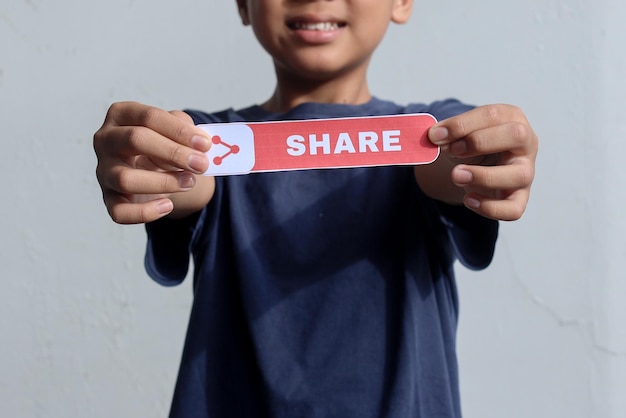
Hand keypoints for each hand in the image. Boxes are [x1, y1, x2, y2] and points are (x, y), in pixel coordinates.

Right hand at [93, 102, 211, 223]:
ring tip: (189, 182)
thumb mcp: (175, 130)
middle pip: (135, 139)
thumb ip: (185, 130)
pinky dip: (145, 212)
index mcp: (121, 115)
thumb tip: (200, 143)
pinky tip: (167, 206)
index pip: (148, 117)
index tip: (205, 144)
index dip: (179, 131)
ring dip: (163, 182)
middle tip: (201, 164)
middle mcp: (106, 140)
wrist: (157, 171)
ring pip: (125, 179)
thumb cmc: (164, 145)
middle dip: (173, 153)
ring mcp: (104, 171)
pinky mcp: (109, 199)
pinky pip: (120, 212)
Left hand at [428, 104, 537, 220]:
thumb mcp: (460, 134)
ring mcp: (526, 172)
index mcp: (511, 118)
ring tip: (457, 176)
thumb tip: (434, 137)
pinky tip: (468, 199)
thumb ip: (448, 133)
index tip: (436, 135)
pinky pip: (513, 209)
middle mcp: (526, 143)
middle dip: (479, 142)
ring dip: (484, 176)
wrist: (478, 166)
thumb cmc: (471, 145)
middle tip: (452, 151)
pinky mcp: (520, 198)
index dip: (462, 125)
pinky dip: (489, 207)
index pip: (493, 115)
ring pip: (519, 175)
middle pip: (517, 135)